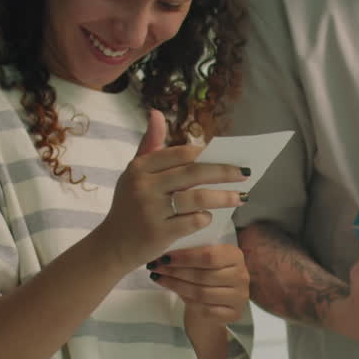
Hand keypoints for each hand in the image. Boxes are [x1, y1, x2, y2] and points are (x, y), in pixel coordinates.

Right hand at [92, 109, 249, 272]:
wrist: (112, 245)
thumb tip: (156, 113)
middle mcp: (144, 186)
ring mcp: (151, 210)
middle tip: (245, 173)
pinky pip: (193, 221)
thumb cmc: (129, 206)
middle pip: (194, 173)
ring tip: (240, 197)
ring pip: (198, 198)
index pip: (182, 154)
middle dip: (224, 172)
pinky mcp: (159, 233)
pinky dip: (205, 218)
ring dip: (224, 197)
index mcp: (140, 167)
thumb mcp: (133, 173)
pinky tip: (210, 217)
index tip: (228, 156)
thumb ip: (149, 145)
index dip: (208, 154)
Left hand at [148, 243, 249, 325]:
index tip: (164, 257)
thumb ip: (192, 254)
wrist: (214, 305)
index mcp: (235, 256)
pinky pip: (206, 309)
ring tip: (159, 279)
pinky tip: (175, 294)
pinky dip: (188, 302)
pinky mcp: (234, 313)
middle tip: (155, 268)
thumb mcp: (203, 261)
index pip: (209, 256)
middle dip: (175, 271)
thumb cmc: (205, 277)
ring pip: (202, 293)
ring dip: (176, 286)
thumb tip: (165, 252)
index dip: (185, 257)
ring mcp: (239, 296)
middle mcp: (241, 275)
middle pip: (203, 275)